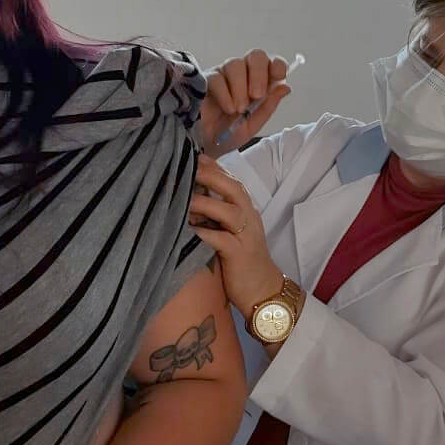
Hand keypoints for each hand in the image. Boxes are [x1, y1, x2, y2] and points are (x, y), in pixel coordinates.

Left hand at [190, 155, 281, 317]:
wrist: (262, 290)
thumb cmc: (240, 259)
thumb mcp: (229, 230)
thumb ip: (214, 213)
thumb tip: (187, 196)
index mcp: (246, 209)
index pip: (231, 180)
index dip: (213, 166)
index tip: (192, 155)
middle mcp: (248, 217)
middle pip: (232, 188)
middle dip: (210, 175)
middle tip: (187, 167)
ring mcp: (246, 235)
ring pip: (227, 210)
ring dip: (204, 202)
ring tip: (182, 197)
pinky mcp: (239, 254)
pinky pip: (221, 239)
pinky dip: (203, 233)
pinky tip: (187, 229)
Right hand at [200, 51, 291, 156]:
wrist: (205, 146)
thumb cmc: (228, 134)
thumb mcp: (253, 124)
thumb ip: (268, 106)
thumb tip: (285, 87)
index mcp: (258, 83)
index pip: (272, 63)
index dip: (277, 65)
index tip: (278, 77)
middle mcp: (242, 74)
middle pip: (256, 56)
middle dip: (259, 74)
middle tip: (256, 95)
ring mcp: (223, 74)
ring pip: (236, 64)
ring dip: (240, 87)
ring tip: (238, 109)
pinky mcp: (205, 80)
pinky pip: (217, 77)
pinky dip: (225, 94)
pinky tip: (227, 108)